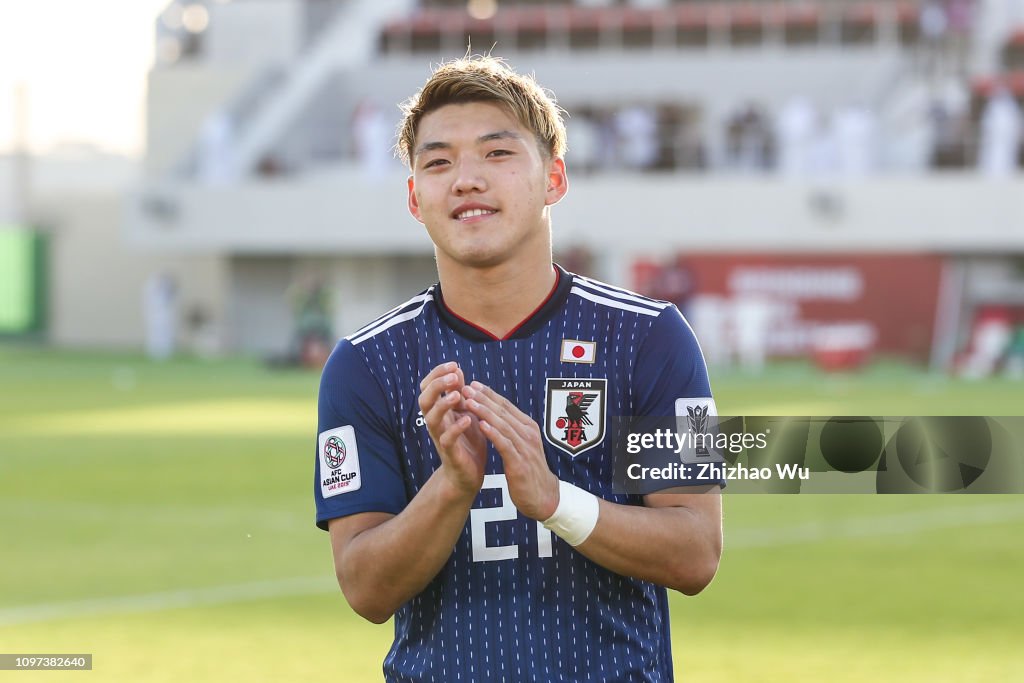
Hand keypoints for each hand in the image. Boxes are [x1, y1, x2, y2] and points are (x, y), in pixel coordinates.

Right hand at [418, 362, 486, 497]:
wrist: (468, 474)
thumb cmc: (467, 442)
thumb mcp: (466, 412)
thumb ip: (461, 394)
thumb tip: (457, 370)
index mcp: (440, 410)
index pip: (428, 386)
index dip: (438, 374)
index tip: (454, 365)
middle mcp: (436, 422)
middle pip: (424, 399)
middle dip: (437, 385)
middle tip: (453, 376)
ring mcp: (440, 437)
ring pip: (431, 418)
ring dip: (443, 404)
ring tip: (457, 395)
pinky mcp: (449, 453)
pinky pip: (446, 439)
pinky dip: (456, 428)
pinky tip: (467, 419)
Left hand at [462, 381, 559, 520]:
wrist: (543, 497)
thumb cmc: (529, 471)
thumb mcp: (522, 445)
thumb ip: (511, 430)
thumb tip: (495, 415)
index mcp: (528, 427)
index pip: (506, 406)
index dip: (489, 394)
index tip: (473, 385)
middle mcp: (528, 434)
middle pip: (503, 411)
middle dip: (484, 398)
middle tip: (467, 387)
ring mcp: (525, 447)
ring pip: (502, 424)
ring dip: (485, 412)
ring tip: (469, 402)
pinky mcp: (519, 463)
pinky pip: (504, 444)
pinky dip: (493, 433)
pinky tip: (481, 425)